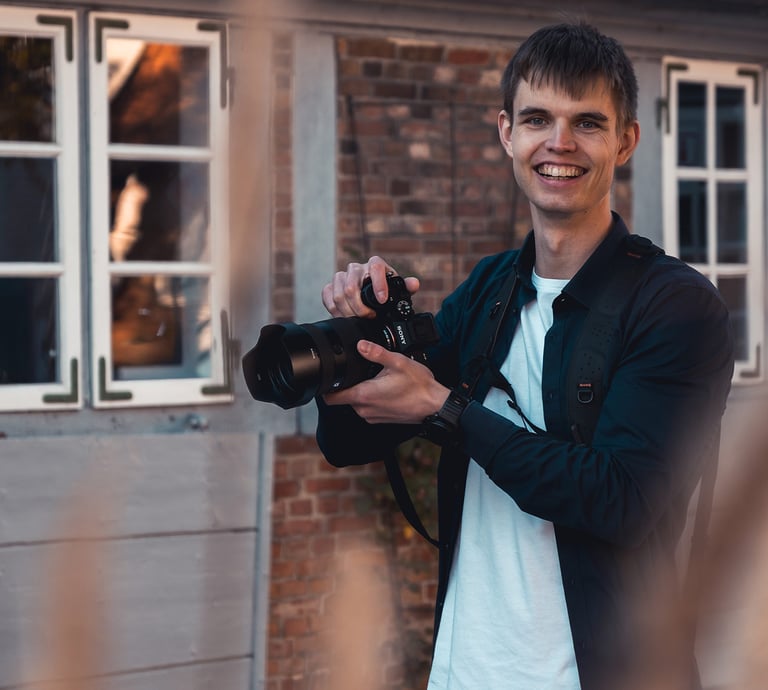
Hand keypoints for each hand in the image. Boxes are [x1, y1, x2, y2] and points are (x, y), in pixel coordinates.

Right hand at [321, 256, 419, 317]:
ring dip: (347, 311)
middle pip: (351, 286)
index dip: (378, 284)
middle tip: (369, 317)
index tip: (382, 301)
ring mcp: (342, 276)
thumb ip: (407, 287)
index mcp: (375, 264)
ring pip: (338, 294)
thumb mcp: (398, 290)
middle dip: (360, 307)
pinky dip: (334, 309)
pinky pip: (327, 296)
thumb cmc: (386, 289)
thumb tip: (413, 283)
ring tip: (358, 320)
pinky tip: (344, 317)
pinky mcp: (331, 285)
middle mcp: (357, 268)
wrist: (371, 292)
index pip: (375, 268)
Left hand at [324, 340, 449, 424]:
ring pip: (356, 402)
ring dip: (362, 391)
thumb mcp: (398, 362)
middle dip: (349, 385)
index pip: (331, 398)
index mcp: (364, 395)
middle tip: (362, 372)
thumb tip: (361, 345)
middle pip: (344, 397)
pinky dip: (372, 399)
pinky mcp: (380, 419)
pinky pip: (368, 408)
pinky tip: (385, 389)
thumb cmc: (419, 387)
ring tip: (377, 379)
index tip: (329, 377)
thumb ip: (376, 353)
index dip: (325, 388)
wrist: (435, 406)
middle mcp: (365, 409)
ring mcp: (372, 416)